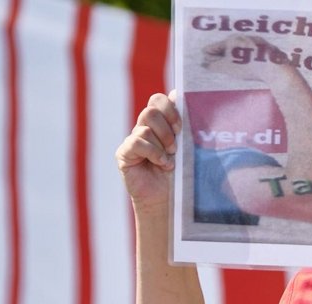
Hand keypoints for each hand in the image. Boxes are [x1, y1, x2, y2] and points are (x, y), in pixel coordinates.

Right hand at [115, 91, 179, 215]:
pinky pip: (136, 141)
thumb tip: (179, 95)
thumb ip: (185, 126)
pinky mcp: (124, 153)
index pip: (159, 100)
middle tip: (176, 146)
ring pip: (145, 126)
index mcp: (161, 123)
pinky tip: (162, 164)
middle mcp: (145, 128)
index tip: (181, 126)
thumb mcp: (187, 148)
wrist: (168, 199)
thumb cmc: (181, 174)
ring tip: (170, 159)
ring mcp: (133, 139)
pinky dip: (153, 152)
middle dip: (167, 127)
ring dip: (162, 143)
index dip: (171, 108)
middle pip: (152, 109)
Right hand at [201, 35, 292, 82]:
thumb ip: (213, 65)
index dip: (209, 52)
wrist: (275, 69)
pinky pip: (253, 55)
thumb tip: (204, 64)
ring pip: (242, 50)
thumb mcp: (226, 67)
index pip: (216, 46)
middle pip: (229, 46)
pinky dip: (247, 60)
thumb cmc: (247, 67)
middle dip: (221, 54)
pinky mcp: (268, 51)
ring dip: (235, 57)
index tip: (203, 53)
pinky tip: (248, 66)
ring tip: (230, 65)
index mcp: (233, 40)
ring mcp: (258, 43)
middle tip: (215, 60)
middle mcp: (245, 38)